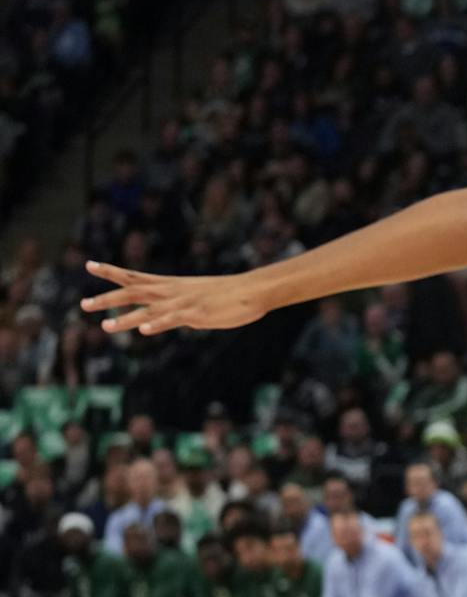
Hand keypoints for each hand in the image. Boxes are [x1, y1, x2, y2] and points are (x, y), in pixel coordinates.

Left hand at [80, 262, 266, 335]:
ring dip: (126, 318)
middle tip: (83, 305)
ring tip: (105, 326)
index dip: (110, 271)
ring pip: (148, 309)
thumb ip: (182, 309)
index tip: (89, 265)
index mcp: (170, 285)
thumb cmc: (227, 295)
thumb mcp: (198, 298)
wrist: (251, 290)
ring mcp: (183, 302)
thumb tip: (176, 320)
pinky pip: (173, 320)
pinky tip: (143, 331)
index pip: (134, 276)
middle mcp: (171, 291)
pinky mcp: (196, 313)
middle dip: (107, 299)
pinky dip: (157, 324)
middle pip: (133, 292)